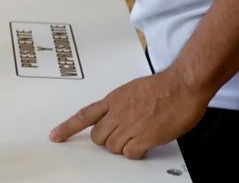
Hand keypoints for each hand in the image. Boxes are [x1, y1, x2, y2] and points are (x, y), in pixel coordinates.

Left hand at [49, 68, 209, 158]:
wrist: (183, 85)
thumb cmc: (164, 86)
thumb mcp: (133, 90)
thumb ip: (122, 104)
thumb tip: (118, 115)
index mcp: (114, 99)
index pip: (84, 115)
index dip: (67, 127)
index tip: (55, 136)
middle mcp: (118, 112)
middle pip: (98, 137)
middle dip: (106, 140)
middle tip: (120, 136)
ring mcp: (130, 125)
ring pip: (113, 147)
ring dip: (123, 147)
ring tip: (137, 138)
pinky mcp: (145, 136)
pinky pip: (130, 153)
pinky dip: (136, 153)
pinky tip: (144, 146)